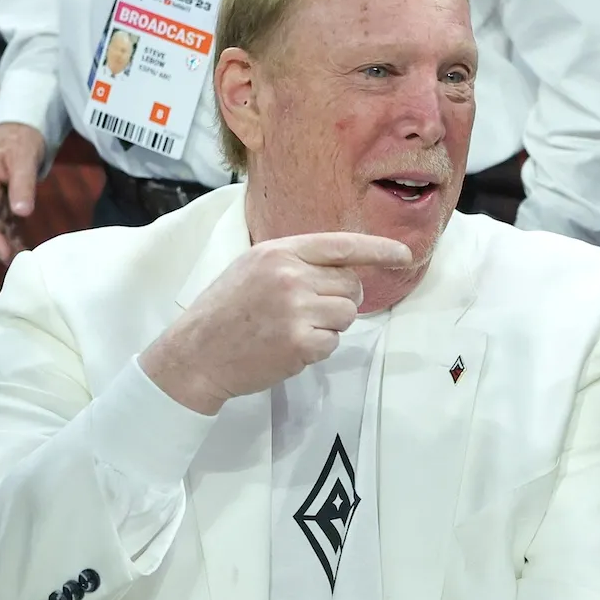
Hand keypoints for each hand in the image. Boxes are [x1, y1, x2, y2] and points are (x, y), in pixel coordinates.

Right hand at [0, 123, 46, 262]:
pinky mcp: (3, 198)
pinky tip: (22, 249)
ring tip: (20, 262)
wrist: (22, 128)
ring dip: (5, 242)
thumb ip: (23, 185)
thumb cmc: (22, 140)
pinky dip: (12, 234)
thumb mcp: (24, 158)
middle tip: (14, 264)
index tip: (5, 253)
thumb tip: (22, 213)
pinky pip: (4, 220)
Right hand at [139, 232, 413, 414]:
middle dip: (341, 300)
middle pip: (352, 283)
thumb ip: (297, 261)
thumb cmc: (226, 310)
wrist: (194, 354)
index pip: (343, 245)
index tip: (404, 255)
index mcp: (280, 251)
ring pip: (348, 314)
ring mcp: (296, 308)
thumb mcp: (254, 266)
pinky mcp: (300, 342)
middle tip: (309, 311)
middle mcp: (290, 275)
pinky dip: (318, 348)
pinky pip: (334, 342)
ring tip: (294, 328)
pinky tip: (288, 346)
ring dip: (330, 326)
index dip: (379, 249)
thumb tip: (346, 265)